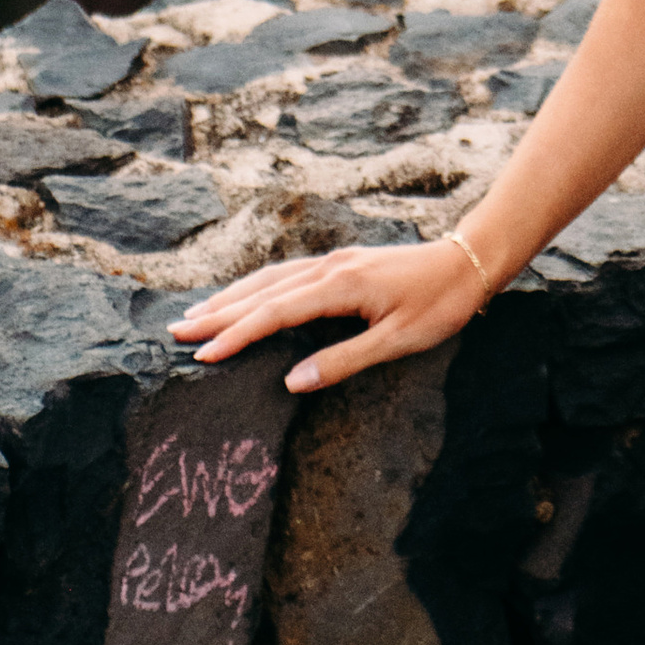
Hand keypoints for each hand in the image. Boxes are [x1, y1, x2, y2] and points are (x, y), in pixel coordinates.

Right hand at [171, 236, 487, 394]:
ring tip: (197, 314)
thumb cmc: (438, 305)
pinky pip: (287, 273)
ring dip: (232, 296)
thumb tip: (291, 383)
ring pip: (271, 278)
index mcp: (340, 285)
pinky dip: (257, 286)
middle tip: (176, 332)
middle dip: (218, 312)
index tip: (202, 356)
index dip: (236, 335)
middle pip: (262, 291)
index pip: (274, 312)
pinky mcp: (342, 262)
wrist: (468, 262)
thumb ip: (343, 361)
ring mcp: (334, 261)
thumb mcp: (396, 341)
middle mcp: (330, 267)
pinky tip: (245, 296)